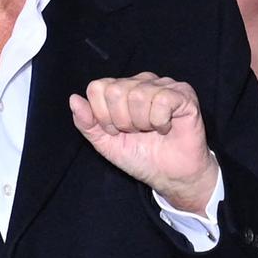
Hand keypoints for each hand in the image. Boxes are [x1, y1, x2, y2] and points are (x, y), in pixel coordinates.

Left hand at [69, 72, 216, 214]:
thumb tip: (74, 99)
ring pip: (138, 95)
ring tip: (151, 130)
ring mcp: (163, 85)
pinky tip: (166, 128)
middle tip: (135, 132)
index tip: (115, 131)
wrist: (170, 176)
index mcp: (120, 88)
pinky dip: (160, 122)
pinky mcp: (183, 94)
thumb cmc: (140, 156)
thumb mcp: (105, 143)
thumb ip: (86, 123)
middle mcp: (140, 81)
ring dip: (142, 123)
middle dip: (122, 121)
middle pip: (115, 91)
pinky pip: (162, 100)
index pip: (97, 87)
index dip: (102, 116)